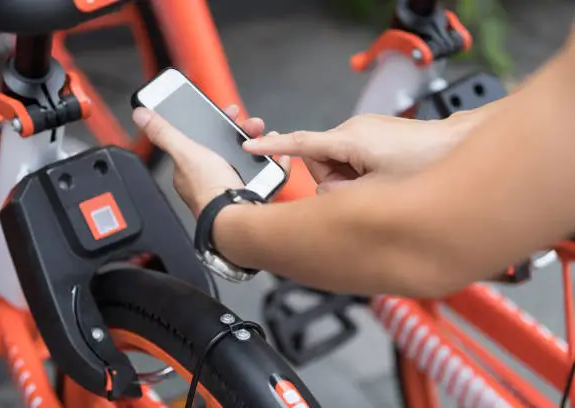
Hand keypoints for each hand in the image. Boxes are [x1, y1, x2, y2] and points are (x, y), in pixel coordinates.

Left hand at [133, 105, 288, 216]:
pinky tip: (279, 159)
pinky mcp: (252, 194)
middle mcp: (210, 179)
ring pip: (248, 159)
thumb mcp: (185, 152)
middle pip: (227, 147)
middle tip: (253, 125)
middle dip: (243, 132)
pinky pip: (265, 176)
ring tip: (267, 138)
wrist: (236, 218)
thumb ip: (164, 133)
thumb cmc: (209, 191)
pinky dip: (274, 165)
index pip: (200, 139)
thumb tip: (141, 115)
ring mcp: (232, 187)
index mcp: (191, 170)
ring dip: (260, 145)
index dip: (215, 123)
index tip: (229, 112)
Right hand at [243, 114, 465, 192]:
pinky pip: (354, 159)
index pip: (299, 143)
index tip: (250, 147)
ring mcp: (367, 132)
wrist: (459, 147)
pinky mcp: (377, 137)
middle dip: (334, 181)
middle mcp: (354, 130)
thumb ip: (339, 196)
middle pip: (321, 161)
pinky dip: (361, 175)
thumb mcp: (377, 193)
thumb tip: (325, 196)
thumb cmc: (426, 165)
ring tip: (379, 187)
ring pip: (339, 163)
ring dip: (351, 181)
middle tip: (361, 193)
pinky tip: (384, 182)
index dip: (272, 147)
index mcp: (349, 139)